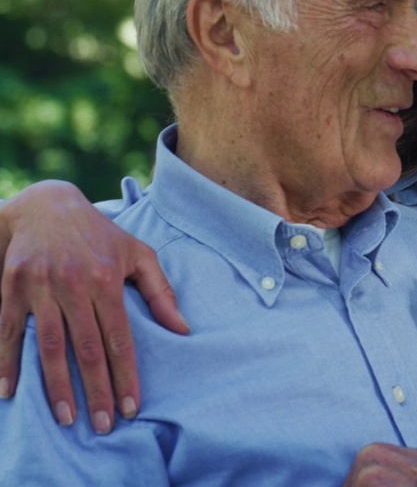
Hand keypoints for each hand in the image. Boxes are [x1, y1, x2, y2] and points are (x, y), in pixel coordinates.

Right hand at [0, 181, 188, 432]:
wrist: (46, 206)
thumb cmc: (100, 235)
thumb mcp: (138, 253)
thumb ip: (161, 292)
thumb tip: (183, 328)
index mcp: (108, 279)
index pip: (120, 337)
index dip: (126, 374)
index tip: (132, 407)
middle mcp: (74, 284)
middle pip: (86, 348)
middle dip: (96, 390)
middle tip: (104, 425)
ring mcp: (40, 286)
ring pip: (47, 345)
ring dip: (55, 385)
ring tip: (66, 418)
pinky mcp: (11, 287)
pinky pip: (7, 331)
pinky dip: (6, 362)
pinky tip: (9, 391)